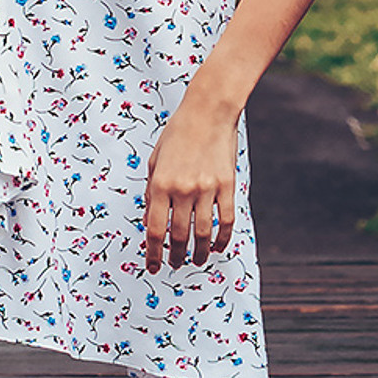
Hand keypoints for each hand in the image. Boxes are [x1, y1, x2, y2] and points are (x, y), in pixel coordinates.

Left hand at [143, 98, 239, 273]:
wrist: (208, 111)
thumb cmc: (178, 133)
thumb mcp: (155, 160)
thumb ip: (152, 191)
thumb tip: (151, 220)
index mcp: (161, 184)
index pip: (154, 229)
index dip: (152, 253)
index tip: (152, 266)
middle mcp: (183, 189)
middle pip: (178, 236)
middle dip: (175, 256)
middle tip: (175, 264)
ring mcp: (207, 189)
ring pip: (203, 233)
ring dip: (199, 252)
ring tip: (196, 260)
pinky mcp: (227, 186)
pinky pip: (226, 220)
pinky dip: (223, 238)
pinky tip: (218, 247)